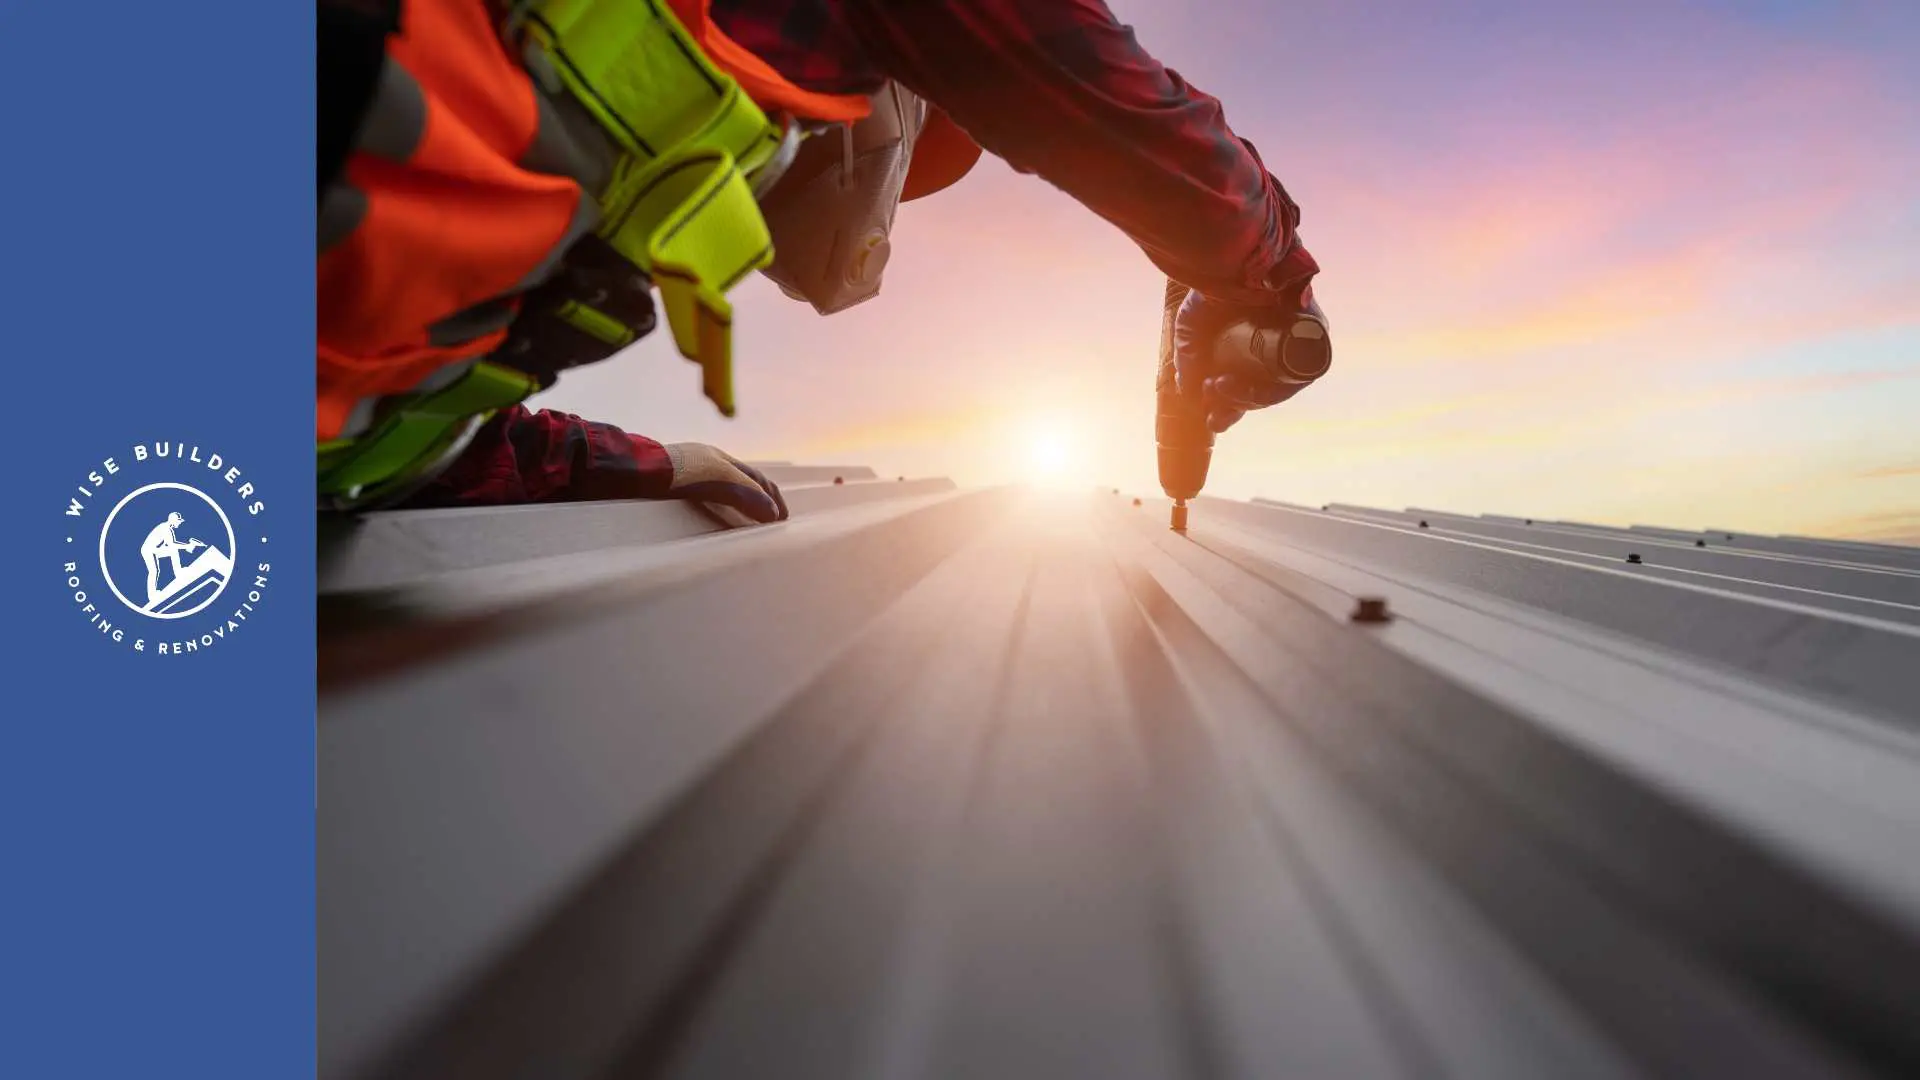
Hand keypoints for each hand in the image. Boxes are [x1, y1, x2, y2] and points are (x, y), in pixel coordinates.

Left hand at [663, 443, 788, 524]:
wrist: (635, 475)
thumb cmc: (678, 472)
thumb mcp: (720, 479)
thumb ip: (747, 494)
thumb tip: (772, 513)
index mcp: (718, 457)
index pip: (754, 477)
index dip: (772, 497)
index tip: (783, 517)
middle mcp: (703, 465)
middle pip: (739, 483)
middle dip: (759, 501)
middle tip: (772, 522)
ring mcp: (685, 479)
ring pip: (721, 494)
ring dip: (739, 509)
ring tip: (749, 526)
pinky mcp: (670, 494)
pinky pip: (703, 505)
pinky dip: (719, 514)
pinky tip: (715, 525)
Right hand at [1171, 282, 1331, 432]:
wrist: (1233, 250)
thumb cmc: (1214, 283)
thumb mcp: (1191, 326)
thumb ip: (1187, 360)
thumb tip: (1190, 396)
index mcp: (1254, 350)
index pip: (1247, 390)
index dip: (1229, 409)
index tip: (1212, 417)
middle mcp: (1278, 348)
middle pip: (1263, 394)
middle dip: (1237, 406)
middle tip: (1213, 407)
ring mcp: (1298, 340)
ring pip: (1281, 388)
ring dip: (1251, 398)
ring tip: (1218, 387)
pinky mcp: (1315, 330)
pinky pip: (1303, 371)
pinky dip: (1277, 385)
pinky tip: (1248, 386)